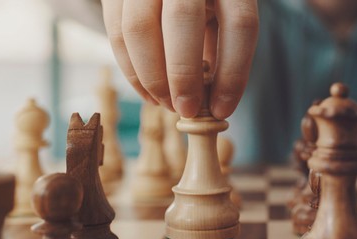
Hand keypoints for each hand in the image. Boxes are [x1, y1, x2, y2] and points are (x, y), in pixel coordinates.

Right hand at [101, 0, 258, 118]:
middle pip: (184, 19)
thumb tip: (214, 104)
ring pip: (140, 27)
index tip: (222, 110)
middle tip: (186, 109)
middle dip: (183, 75)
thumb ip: (221, 50)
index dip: (233, 74)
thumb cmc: (206, 3)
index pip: (239, 24)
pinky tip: (148, 94)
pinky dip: (131, 71)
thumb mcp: (224, 16)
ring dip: (152, 78)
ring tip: (166, 104)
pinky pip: (117, 31)